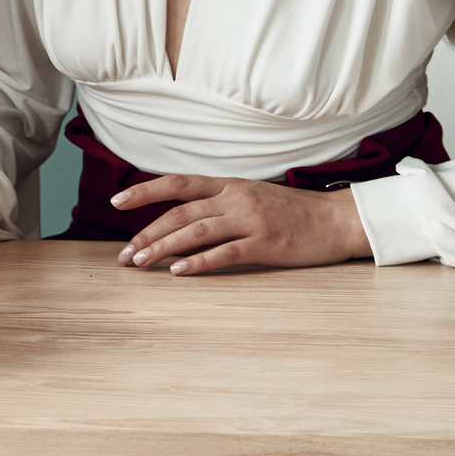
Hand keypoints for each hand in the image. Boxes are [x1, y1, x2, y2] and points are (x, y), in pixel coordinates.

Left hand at [112, 174, 372, 274]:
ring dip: (163, 248)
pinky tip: (178, 272)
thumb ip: (220, 202)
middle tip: (124, 255)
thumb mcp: (252, 196)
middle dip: (147, 233)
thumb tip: (181, 218)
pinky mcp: (266, 244)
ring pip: (196, 232)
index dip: (145, 191)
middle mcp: (236, 198)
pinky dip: (198, 262)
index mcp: (230, 185)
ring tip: (140, 263)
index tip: (117, 201)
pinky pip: (225, 253)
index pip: (178, 183)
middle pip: (180, 213)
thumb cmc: (293, 212)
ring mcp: (251, 220)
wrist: (337, 220)